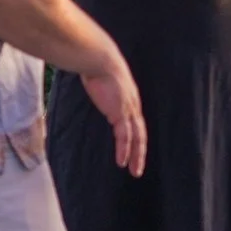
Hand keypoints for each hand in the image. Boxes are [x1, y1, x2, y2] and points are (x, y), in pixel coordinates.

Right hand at [79, 48, 147, 176]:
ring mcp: (128, 110)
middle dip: (141, 152)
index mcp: (129, 98)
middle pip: (141, 134)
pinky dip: (124, 150)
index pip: (136, 123)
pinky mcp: (120, 113)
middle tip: (139, 168)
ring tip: (134, 171)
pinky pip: (124, 137)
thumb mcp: (101, 76)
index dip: (136, 137)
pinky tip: (121, 161)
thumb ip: (99, 82)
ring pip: (137, 139)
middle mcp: (133, 106)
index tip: (133, 149)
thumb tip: (90, 77)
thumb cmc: (97, 64)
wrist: (100, 58)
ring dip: (136, 156)